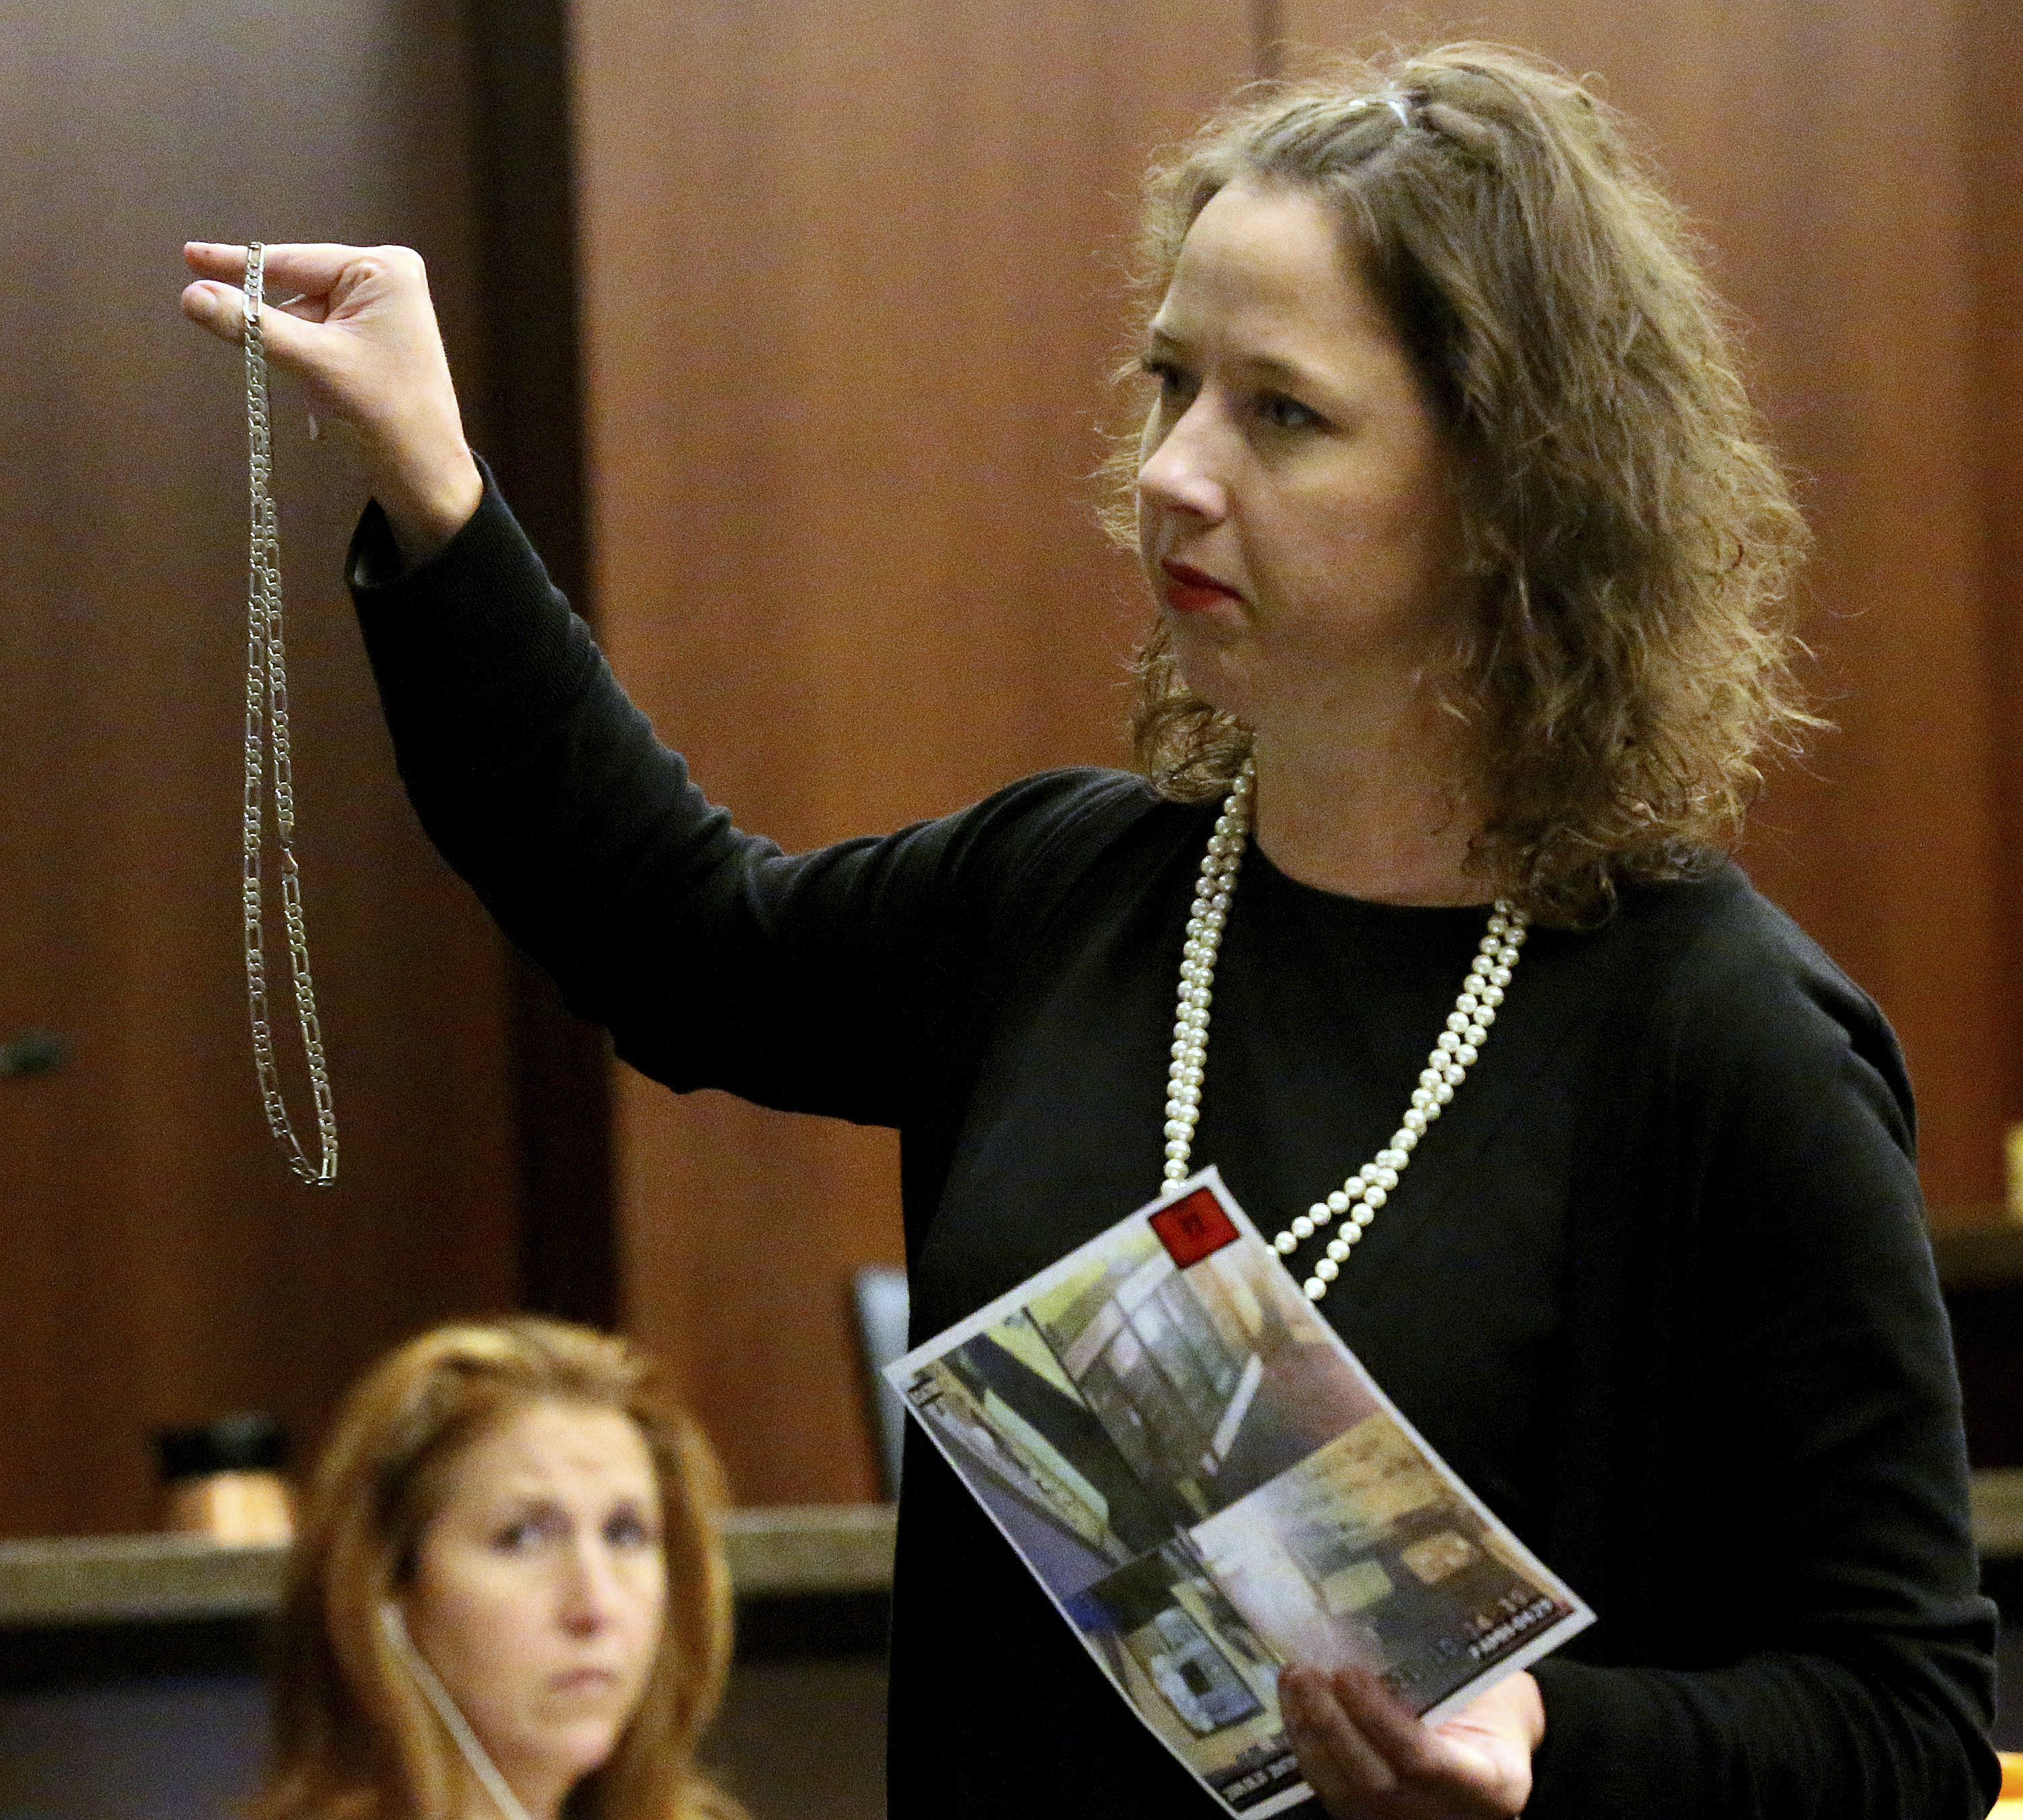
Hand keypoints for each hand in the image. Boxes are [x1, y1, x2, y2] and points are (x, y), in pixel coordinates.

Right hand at [180, 241, 481, 563]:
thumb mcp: (311, 363)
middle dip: (278, 325)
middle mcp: (387, 279)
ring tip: (323, 392)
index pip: (294, 261)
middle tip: (281, 358)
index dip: (238, 263)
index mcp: (383, 269)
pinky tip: (327, 400)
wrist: (425, 477)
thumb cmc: (383, 414)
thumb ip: (250, 325)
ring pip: (306, 320)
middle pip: (299, 290)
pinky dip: (309, 366)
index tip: (188, 255)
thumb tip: (191, 294)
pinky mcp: (377, 341)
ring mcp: (384, 311)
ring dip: (295, 354)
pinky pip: (322, 341)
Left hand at [1280, 1665, 1542, 1818]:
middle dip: (1332, 1725)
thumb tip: (1385, 1633)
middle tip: (1306, 1671)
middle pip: (1375, 1782)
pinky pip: (1331, 1789)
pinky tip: (1294, 1703)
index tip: (1347, 1673)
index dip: (1380, 1719)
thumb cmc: (1497, 1710)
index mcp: (1489, 1786)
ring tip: (1293, 1678)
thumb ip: (1453, 1678)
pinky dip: (1307, 1745)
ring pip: (1344, 1791)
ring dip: (1309, 1731)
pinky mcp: (1371, 1818)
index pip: (1423, 1760)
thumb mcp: (1494, 1694)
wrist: (1497, 1755)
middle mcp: (1443, 1816)